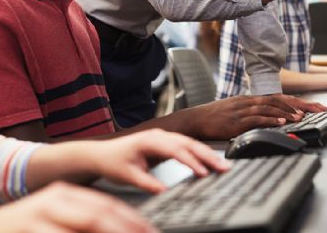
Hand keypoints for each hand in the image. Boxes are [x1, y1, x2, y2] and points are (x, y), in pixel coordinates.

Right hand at [0, 182, 156, 232]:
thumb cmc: (25, 229)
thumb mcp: (55, 219)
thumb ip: (82, 222)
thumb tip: (121, 228)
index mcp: (65, 195)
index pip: (107, 205)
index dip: (132, 220)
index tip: (150, 232)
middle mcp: (54, 201)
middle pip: (99, 215)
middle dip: (127, 229)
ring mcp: (39, 216)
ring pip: (85, 225)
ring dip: (110, 232)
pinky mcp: (28, 230)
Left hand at [92, 129, 230, 192]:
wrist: (102, 153)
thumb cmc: (113, 161)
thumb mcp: (128, 175)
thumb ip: (146, 182)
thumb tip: (164, 191)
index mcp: (150, 140)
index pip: (176, 149)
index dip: (191, 161)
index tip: (203, 174)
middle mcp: (159, 135)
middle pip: (189, 142)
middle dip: (208, 155)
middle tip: (224, 167)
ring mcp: (164, 137)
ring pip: (190, 143)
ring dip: (207, 154)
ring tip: (224, 165)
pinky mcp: (166, 142)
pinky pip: (187, 146)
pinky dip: (200, 154)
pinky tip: (211, 162)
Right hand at [186, 94, 326, 139]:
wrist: (195, 120)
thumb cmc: (214, 118)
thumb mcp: (235, 111)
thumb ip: (252, 113)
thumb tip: (271, 119)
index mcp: (250, 99)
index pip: (278, 97)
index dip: (297, 101)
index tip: (313, 106)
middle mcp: (248, 101)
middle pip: (279, 99)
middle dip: (300, 105)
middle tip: (317, 109)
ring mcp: (243, 110)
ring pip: (269, 107)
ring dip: (287, 111)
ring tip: (301, 116)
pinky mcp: (237, 121)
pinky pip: (257, 118)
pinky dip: (271, 119)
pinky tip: (282, 121)